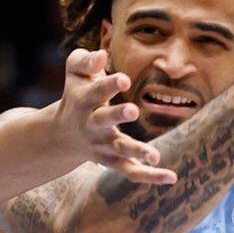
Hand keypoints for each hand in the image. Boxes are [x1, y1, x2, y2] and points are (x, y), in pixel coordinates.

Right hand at [54, 48, 176, 184]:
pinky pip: (131, 171)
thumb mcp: (74, 72)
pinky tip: (172, 177)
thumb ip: (85, 60)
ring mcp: (102, 145)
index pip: (96, 91)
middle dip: (117, 115)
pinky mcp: (113, 161)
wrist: (62, 135)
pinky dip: (150, 176)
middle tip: (133, 110)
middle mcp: (92, 125)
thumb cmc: (76, 94)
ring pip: (119, 150)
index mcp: (84, 101)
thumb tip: (102, 55)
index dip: (110, 84)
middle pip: (104, 120)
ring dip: (135, 151)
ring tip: (155, 155)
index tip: (124, 79)